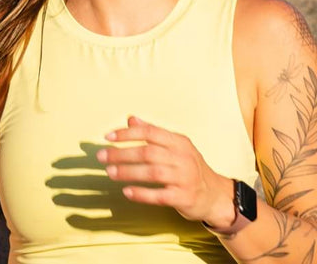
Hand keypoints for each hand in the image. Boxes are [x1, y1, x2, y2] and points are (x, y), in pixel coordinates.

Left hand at [98, 116, 234, 226]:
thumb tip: (131, 119)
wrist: (215, 194)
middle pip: (148, 152)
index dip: (128, 134)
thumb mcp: (177, 146)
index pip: (151, 132)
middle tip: (101, 157)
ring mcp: (184, 177)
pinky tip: (127, 192)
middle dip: (121, 154)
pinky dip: (142, 193)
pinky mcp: (183, 197)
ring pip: (152, 172)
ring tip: (109, 172)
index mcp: (179, 142)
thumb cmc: (190, 167)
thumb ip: (154, 133)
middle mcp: (183, 157)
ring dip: (128, 172)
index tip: (108, 137)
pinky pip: (159, 195)